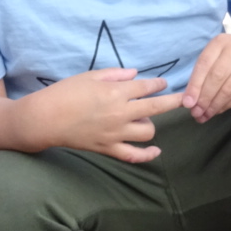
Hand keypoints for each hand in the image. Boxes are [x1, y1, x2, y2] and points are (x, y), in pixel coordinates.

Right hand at [33, 67, 184, 162]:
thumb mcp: (89, 76)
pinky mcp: (108, 149)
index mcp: (115, 92)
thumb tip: (136, 74)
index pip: (146, 87)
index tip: (163, 83)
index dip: (158, 84)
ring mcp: (115, 133)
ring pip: (147, 132)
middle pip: (156, 108)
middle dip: (173, 102)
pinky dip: (148, 155)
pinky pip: (134, 156)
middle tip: (184, 99)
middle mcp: (120, 113)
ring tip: (141, 120)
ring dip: (149, 124)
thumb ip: (115, 74)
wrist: (45, 119)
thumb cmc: (65, 93)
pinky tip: (155, 151)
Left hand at [183, 34, 230, 121]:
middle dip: (204, 98)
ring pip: (229, 88)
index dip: (194, 85)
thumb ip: (202, 75)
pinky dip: (226, 105)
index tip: (187, 102)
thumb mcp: (217, 58)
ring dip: (215, 105)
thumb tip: (188, 100)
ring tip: (205, 115)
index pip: (204, 64)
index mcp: (221, 41)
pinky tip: (218, 110)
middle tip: (196, 112)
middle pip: (217, 77)